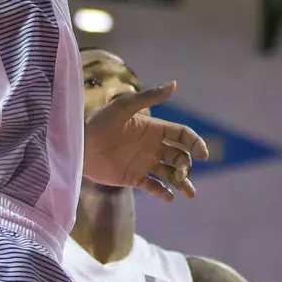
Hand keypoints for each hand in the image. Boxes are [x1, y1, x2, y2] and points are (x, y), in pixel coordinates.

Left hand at [82, 81, 210, 201]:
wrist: (78, 145)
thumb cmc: (100, 122)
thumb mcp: (124, 106)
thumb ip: (149, 97)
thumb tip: (174, 84)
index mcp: (155, 129)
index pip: (183, 136)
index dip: (196, 143)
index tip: (203, 155)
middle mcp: (154, 147)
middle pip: (180, 156)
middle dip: (186, 166)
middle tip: (180, 174)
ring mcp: (144, 163)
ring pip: (171, 175)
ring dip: (182, 183)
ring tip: (189, 194)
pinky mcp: (133, 178)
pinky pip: (153, 187)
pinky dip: (163, 193)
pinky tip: (169, 198)